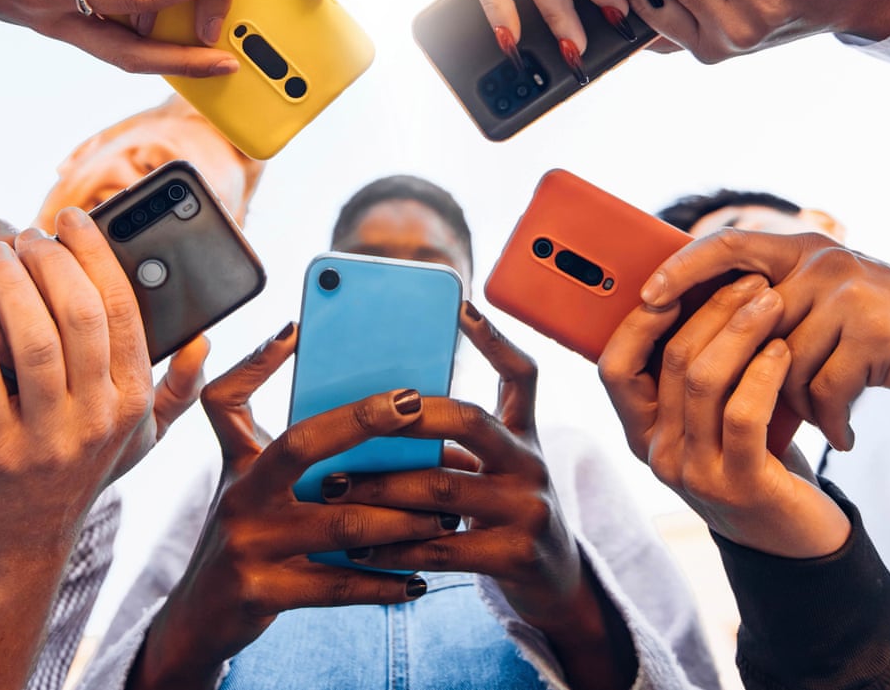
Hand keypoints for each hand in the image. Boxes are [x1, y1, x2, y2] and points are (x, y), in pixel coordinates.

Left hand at [0, 211, 156, 689]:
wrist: (21, 544)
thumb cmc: (81, 474)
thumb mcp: (142, 438)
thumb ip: (181, 389)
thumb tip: (203, 340)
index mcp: (134, 401)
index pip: (126, 311)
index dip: (98, 254)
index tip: (73, 218)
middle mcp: (98, 418)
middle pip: (80, 316)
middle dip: (51, 259)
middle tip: (28, 232)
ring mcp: (47, 439)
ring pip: (32, 340)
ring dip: (11, 283)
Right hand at [134, 325, 441, 689]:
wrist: (198, 622)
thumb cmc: (247, 536)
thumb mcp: (246, 483)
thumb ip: (282, 442)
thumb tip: (340, 392)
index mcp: (239, 464)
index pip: (230, 400)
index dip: (257, 362)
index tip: (301, 331)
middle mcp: (239, 499)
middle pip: (302, 444)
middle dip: (362, 421)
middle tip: (417, 408)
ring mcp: (248, 547)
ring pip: (340, 524)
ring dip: (401, 518)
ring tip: (446, 512)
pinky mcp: (261, 594)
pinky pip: (337, 586)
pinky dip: (383, 583)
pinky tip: (419, 580)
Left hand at [326, 304, 637, 689]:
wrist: (556, 583)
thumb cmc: (504, 515)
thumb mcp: (496, 469)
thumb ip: (455, 443)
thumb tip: (370, 418)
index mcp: (524, 435)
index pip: (521, 374)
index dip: (495, 339)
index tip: (462, 306)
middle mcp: (531, 463)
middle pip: (469, 420)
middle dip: (407, 417)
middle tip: (358, 418)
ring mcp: (528, 509)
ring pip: (441, 488)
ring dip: (379, 488)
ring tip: (332, 488)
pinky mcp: (515, 556)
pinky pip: (441, 547)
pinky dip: (393, 547)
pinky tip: (356, 548)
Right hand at [600, 275, 850, 557]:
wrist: (795, 537)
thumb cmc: (753, 457)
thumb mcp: (709, 417)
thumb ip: (691, 373)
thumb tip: (692, 288)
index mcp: (640, 431)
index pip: (614, 367)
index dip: (639, 321)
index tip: (676, 281)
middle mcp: (657, 453)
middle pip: (669, 361)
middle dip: (711, 309)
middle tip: (751, 281)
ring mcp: (693, 473)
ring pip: (703, 380)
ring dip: (741, 331)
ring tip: (772, 302)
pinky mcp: (739, 487)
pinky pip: (742, 414)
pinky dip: (763, 372)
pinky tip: (782, 350)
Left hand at [640, 230, 889, 447]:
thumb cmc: (876, 335)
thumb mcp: (821, 307)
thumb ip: (768, 308)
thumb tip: (688, 335)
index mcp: (799, 250)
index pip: (726, 245)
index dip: (682, 269)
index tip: (648, 299)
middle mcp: (821, 262)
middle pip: (747, 321)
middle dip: (745, 372)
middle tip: (750, 407)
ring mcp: (848, 294)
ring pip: (782, 362)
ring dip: (795, 402)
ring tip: (817, 416)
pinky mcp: (874, 333)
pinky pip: (823, 387)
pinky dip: (829, 418)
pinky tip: (841, 433)